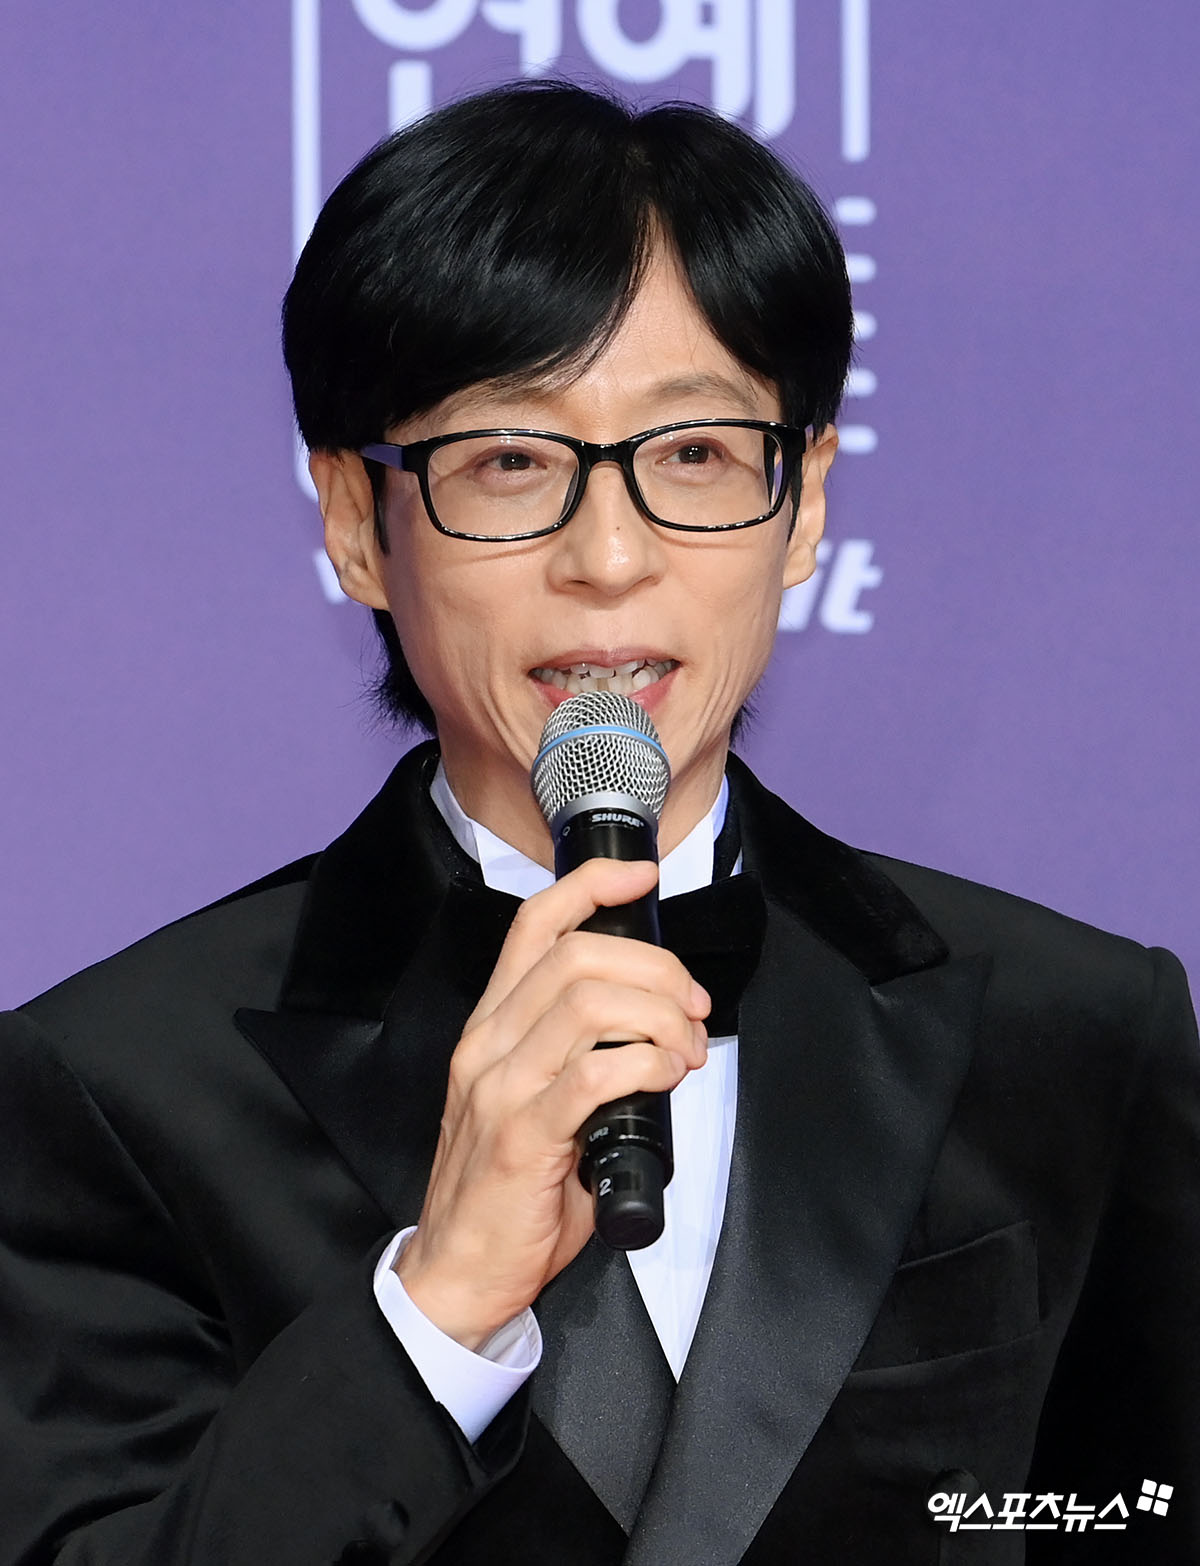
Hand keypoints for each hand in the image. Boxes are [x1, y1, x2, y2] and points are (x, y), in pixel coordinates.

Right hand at [394, 858, 709, 1349]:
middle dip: (657, 968)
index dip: (591, 886)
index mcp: (492, 1027)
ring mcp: (501, 1087)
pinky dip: (648, 1064)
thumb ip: (577, 1055)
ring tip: (687, 1050)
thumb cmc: (508, 1189)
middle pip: (579, 956)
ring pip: (589, 1002)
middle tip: (694, 1010)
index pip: (534, 925)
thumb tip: (656, 1027)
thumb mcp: (533, 1100)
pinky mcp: (524, 1136)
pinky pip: (594, 1074)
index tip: (641, 878)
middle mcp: (489, 1044)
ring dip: (660, 1015)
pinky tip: (667, 1079)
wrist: (459, 1270)